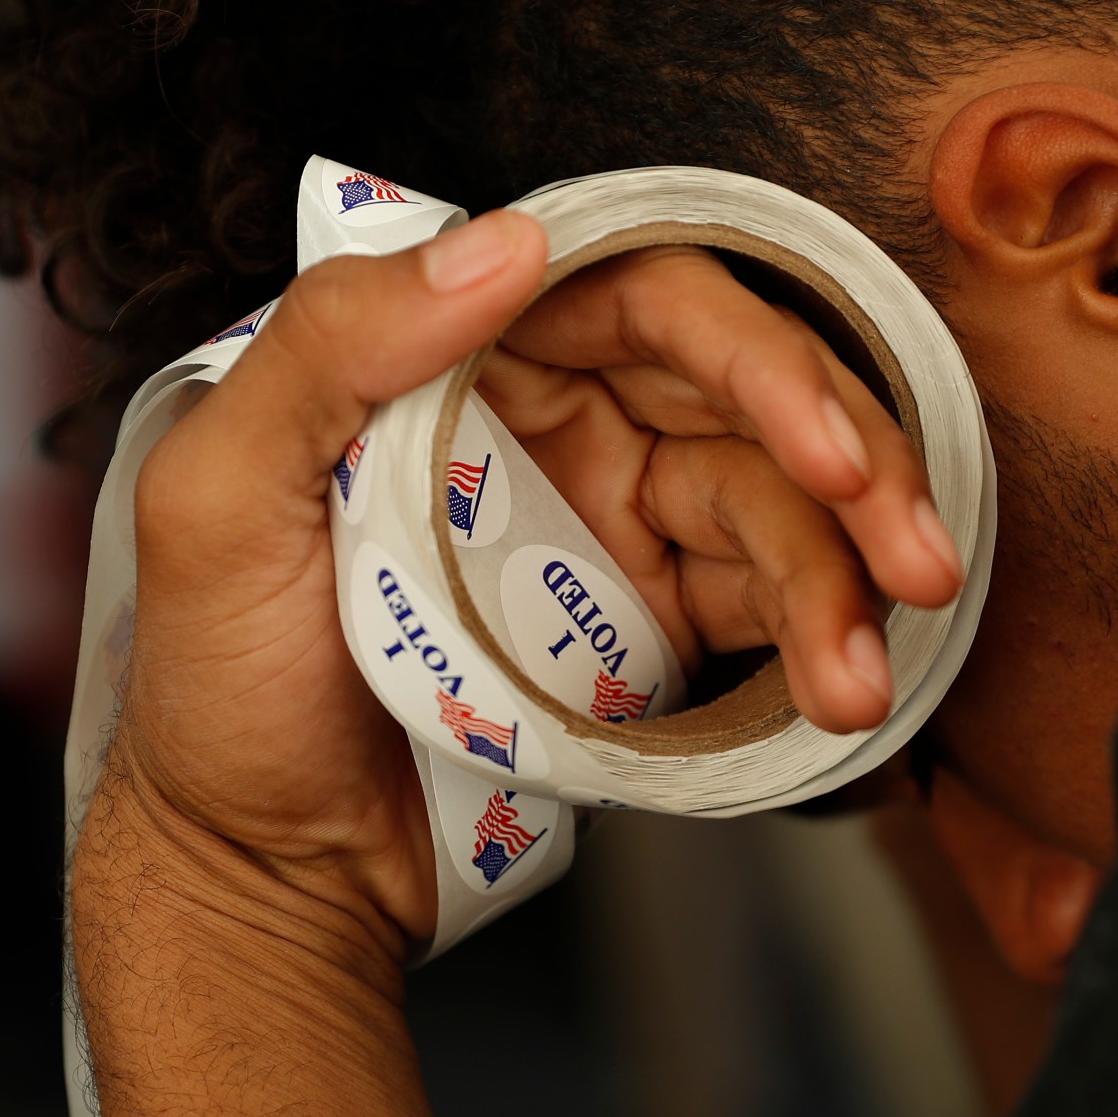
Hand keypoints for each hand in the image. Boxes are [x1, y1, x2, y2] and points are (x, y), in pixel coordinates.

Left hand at [80, 218, 968, 1116]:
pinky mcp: (642, 623)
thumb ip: (335, 346)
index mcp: (452, 356)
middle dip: (844, 456)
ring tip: (866, 665)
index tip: (817, 434)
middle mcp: (547, 417)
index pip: (638, 295)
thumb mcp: (220, 497)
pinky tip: (847, 687)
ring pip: (771, 500)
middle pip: (740, 390)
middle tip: (906, 543)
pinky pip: (760, 597)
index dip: (749, 347)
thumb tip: (504, 241)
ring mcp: (606, 520)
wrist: (261, 875)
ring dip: (843, 574)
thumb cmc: (211, 687)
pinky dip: (817, 636)